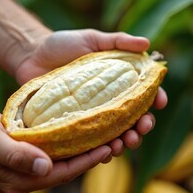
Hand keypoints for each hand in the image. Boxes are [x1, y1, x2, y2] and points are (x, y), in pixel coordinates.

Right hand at [0, 96, 111, 192]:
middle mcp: (23, 177)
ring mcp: (24, 166)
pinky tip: (81, 129)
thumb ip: (15, 156)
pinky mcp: (24, 153)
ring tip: (106, 134)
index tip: (108, 147)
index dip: (85, 161)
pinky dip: (68, 141)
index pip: (60, 173)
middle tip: (116, 139)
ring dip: (83, 148)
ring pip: (62, 160)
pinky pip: (53, 150)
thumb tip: (45, 168)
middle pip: (66, 169)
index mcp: (16, 180)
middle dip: (91, 156)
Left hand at [14, 29, 167, 157]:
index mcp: (118, 81)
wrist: (31, 56)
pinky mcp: (76, 126)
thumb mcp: (91, 39)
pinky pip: (91, 143)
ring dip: (124, 143)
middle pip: (134, 118)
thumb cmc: (63, 45)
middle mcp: (109, 101)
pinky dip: (100, 151)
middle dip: (142, 127)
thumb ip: (118, 41)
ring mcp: (93, 115)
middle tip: (141, 130)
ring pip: (115, 135)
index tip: (160, 103)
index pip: (144, 92)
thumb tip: (148, 44)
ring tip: (122, 145)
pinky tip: (103, 153)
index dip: (156, 98)